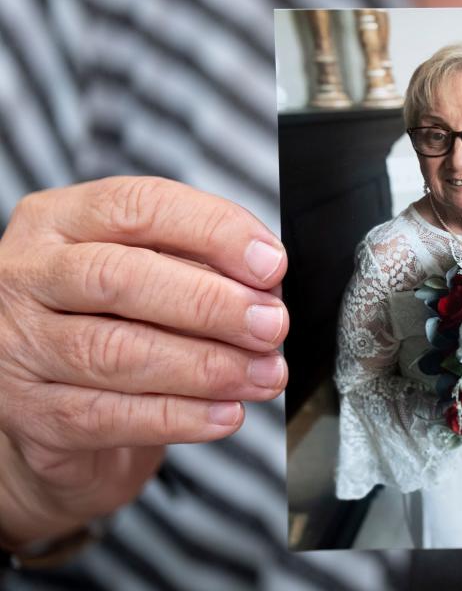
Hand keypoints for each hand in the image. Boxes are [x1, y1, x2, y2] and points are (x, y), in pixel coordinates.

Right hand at [0, 177, 288, 549]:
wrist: (49, 408)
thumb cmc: (114, 322)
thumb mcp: (150, 274)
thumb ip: (200, 267)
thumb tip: (265, 286)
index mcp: (60, 222)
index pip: (138, 207)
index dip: (214, 232)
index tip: (272, 264)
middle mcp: (27, 277)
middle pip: (122, 278)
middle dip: (212, 303)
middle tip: (271, 325)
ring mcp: (18, 348)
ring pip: (118, 353)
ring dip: (208, 367)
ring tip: (265, 374)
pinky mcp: (31, 416)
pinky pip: (111, 417)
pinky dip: (182, 417)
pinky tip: (227, 413)